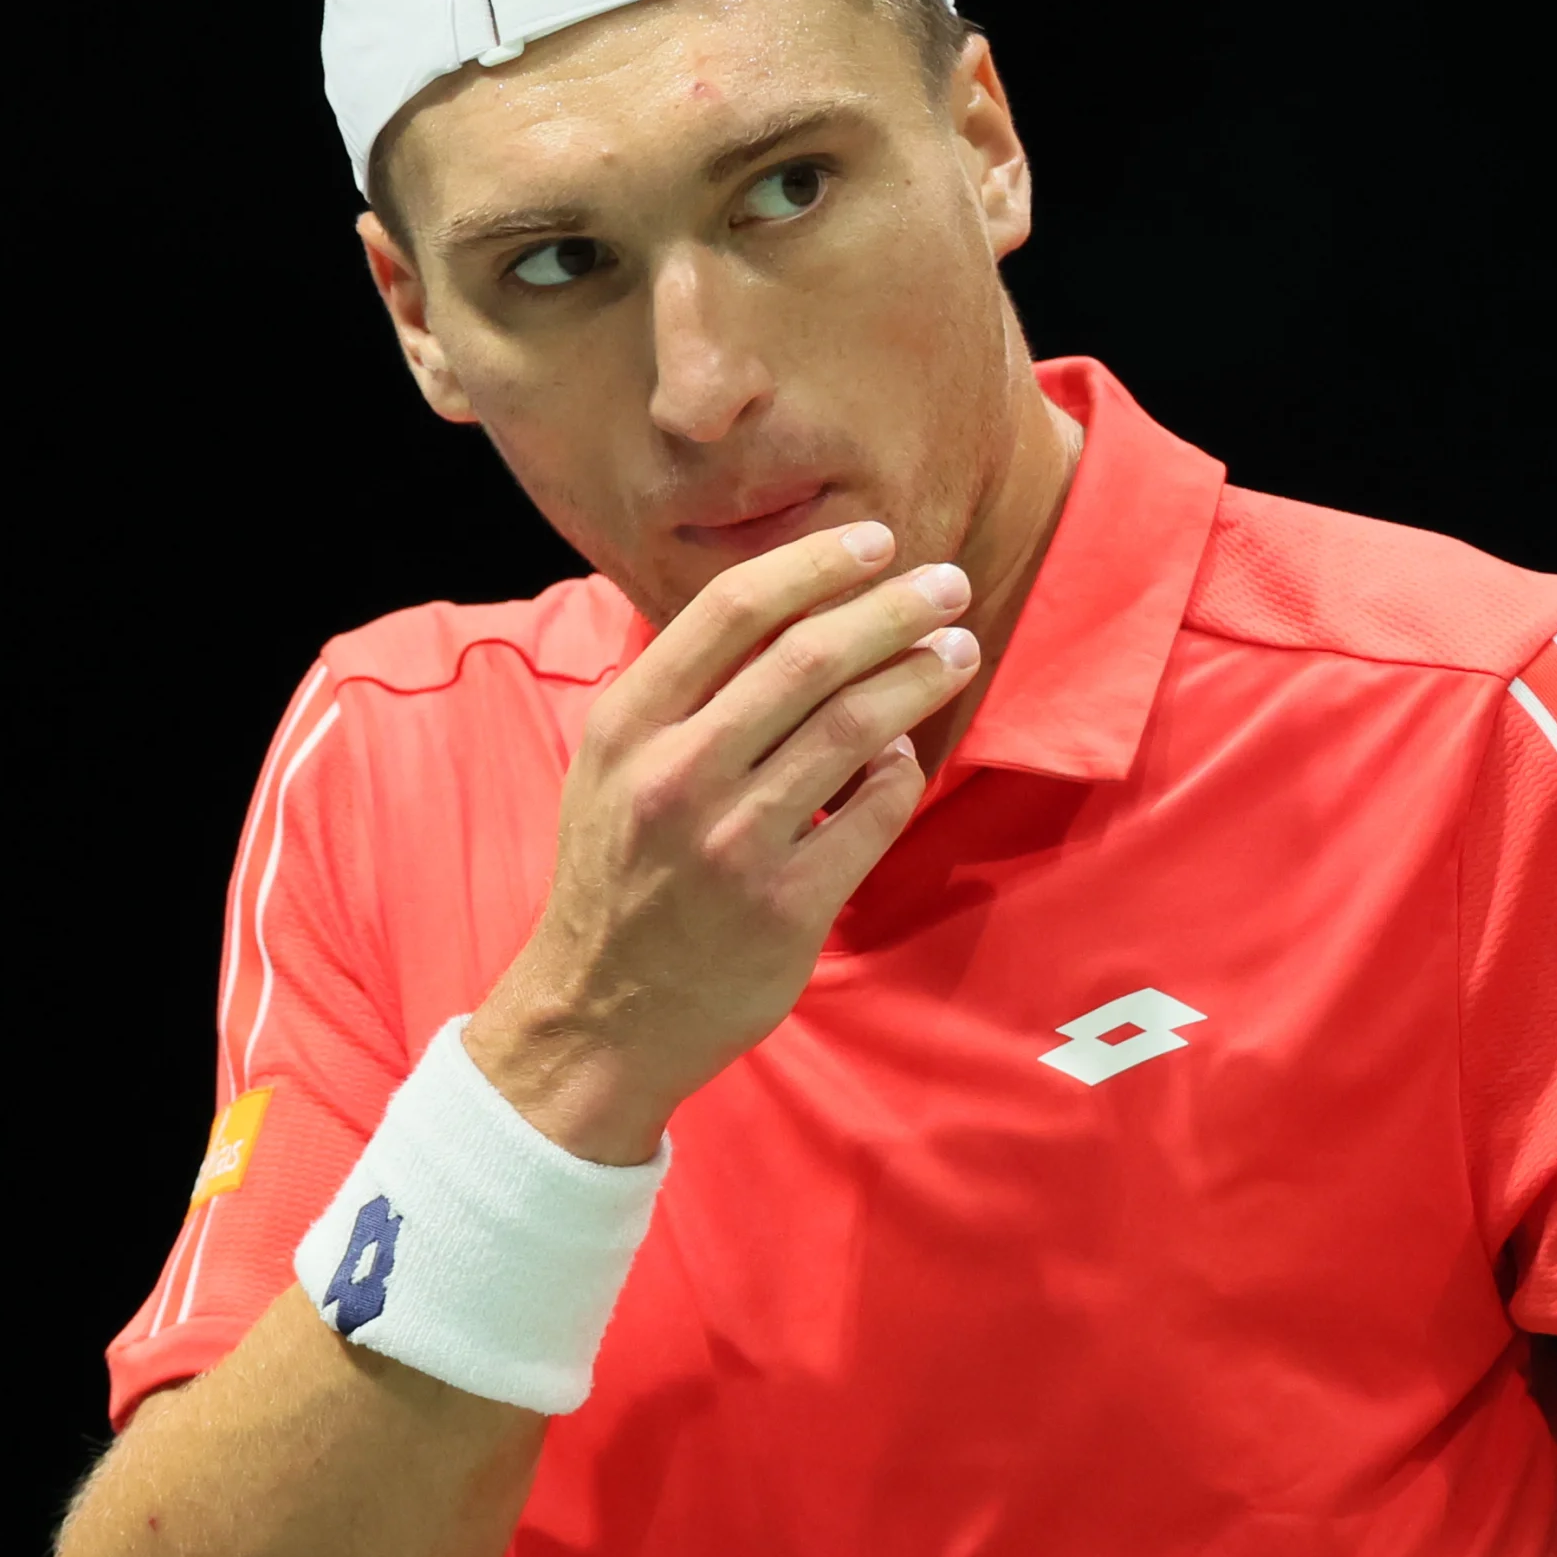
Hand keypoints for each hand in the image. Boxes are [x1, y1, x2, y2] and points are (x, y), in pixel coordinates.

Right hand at [465, 520, 976, 1162]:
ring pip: (853, 728)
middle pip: (808, 658)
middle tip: (948, 584)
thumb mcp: (610, 770)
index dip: (813, 563)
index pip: (730, 611)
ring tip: (955, 651)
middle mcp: (677, 777)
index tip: (875, 540)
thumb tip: (774, 605)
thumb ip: (676, 694)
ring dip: (917, 676)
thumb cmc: (617, 878)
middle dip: (892, 609)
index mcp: (628, 729)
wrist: (601, 1016)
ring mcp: (734, 844)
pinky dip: (901, 770)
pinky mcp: (787, 906)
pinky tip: (906, 753)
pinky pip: (873, 812)